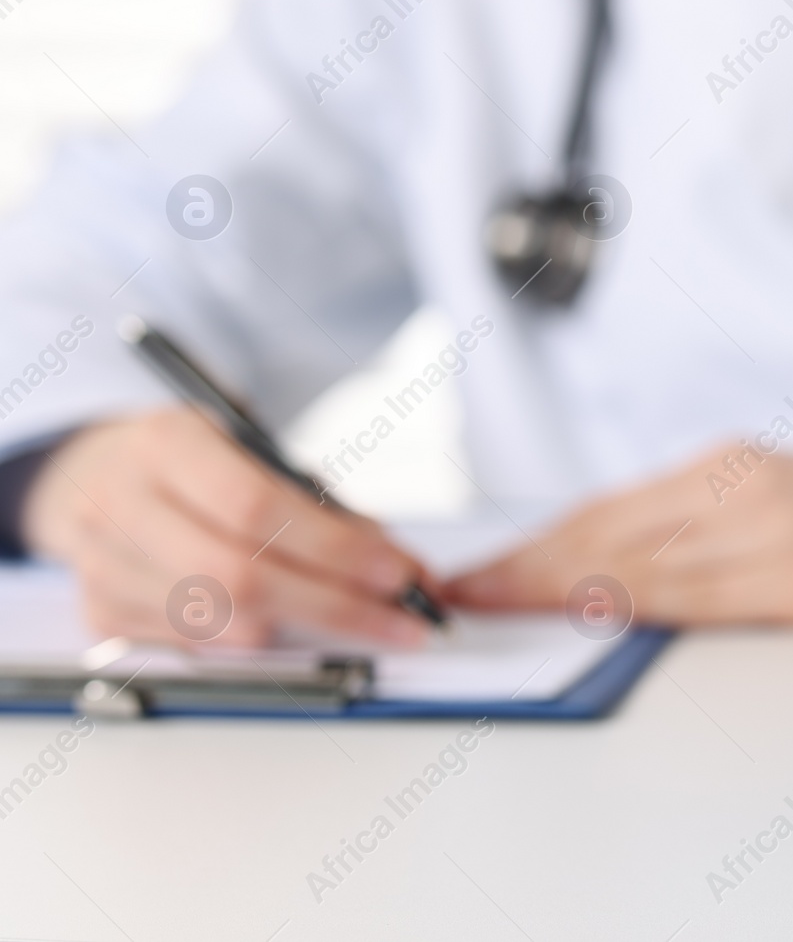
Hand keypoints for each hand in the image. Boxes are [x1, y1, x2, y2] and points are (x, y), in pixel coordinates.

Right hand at [21, 407, 432, 647]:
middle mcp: (121, 503)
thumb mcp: (253, 449)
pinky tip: (285, 621)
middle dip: (336, 605)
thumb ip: (319, 501)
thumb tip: (398, 566)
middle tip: (401, 620)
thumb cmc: (194, 459)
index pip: (256, 507)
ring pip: (222, 622)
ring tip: (356, 615)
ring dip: (304, 628)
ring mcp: (103, 565)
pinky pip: (199, 647)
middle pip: (240, 576)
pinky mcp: (100, 615)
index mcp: (166, 443)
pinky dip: (256, 639)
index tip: (400, 574)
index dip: (335, 549)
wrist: (93, 472)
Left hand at [441, 446, 792, 623]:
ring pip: (639, 561)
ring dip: (555, 586)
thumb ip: (706, 525)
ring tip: (492, 606)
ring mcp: (772, 530)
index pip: (608, 509)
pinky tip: (588, 610)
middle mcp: (741, 486)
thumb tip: (615, 572)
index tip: (477, 570)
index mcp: (732, 465)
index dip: (533, 543)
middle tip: (458, 592)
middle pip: (607, 531)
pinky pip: (699, 594)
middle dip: (523, 566)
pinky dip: (632, 601)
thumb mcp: (785, 498)